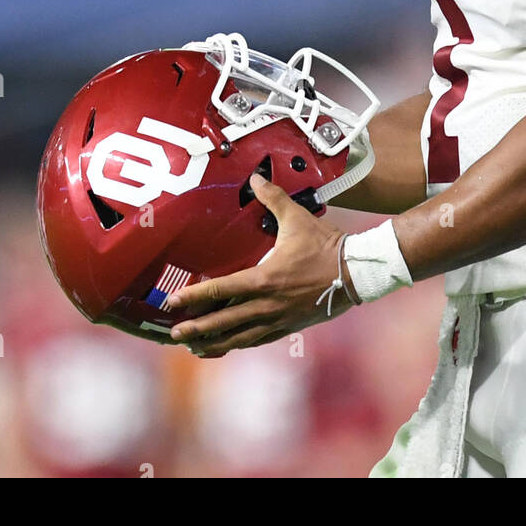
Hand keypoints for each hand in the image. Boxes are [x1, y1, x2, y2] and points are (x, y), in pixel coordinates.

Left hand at [165, 173, 354, 357]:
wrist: (355, 272)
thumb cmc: (325, 245)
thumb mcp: (297, 218)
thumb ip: (272, 199)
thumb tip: (255, 177)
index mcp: (263, 279)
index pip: (220, 290)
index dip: (193, 297)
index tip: (171, 302)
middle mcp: (266, 305)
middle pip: (223, 323)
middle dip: (196, 329)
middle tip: (173, 333)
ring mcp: (277, 320)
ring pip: (238, 338)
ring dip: (213, 343)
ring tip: (193, 347)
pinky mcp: (288, 327)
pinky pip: (257, 341)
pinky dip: (237, 345)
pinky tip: (226, 347)